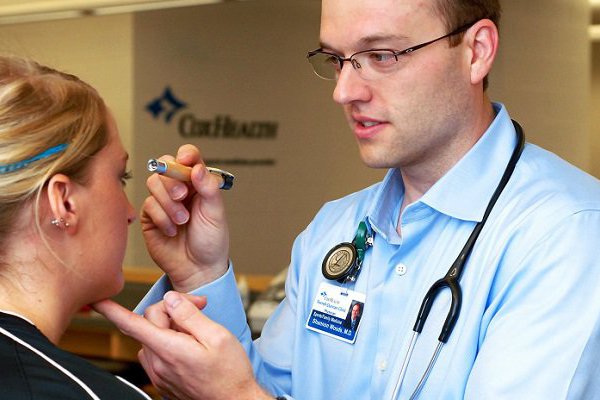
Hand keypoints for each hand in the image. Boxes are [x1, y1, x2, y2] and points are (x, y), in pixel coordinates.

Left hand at [92, 293, 271, 399]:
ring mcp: (159, 375)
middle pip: (150, 322)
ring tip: (196, 329)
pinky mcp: (164, 381)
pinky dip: (168, 341)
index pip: (132, 324)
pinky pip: (157, 352)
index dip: (112, 311)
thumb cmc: (230, 372)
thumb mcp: (218, 336)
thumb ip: (190, 315)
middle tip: (200, 305)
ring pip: (152, 337)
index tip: (97, 301)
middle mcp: (158, 364)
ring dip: (169, 326)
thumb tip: (170, 300)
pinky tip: (190, 344)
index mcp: (169, 349)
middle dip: (172, 308)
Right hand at [142, 145, 228, 291]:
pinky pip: (148, 205)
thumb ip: (208, 188)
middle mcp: (180, 189)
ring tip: (182, 221)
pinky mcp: (150, 216)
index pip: (188, 158)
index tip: (185, 159)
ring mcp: (163, 201)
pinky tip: (172, 231)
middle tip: (182, 195)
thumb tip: (196, 167)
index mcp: (198, 184)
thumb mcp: (216, 213)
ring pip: (154, 183)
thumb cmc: (211, 241)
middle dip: (172, 179)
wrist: (198, 269)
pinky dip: (162, 218)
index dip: (185, 154)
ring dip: (168, 203)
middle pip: (166, 165)